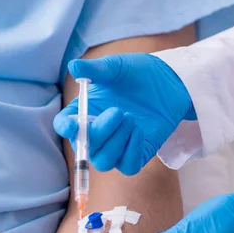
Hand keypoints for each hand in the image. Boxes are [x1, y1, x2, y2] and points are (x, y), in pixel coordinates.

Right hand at [53, 53, 194, 175]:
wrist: (168, 82)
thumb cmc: (137, 74)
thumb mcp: (116, 68)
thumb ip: (96, 69)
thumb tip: (74, 66)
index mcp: (83, 113)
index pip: (65, 126)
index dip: (65, 129)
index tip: (73, 126)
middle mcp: (96, 135)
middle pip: (85, 150)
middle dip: (100, 133)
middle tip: (118, 111)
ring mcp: (115, 149)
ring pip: (104, 162)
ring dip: (117, 142)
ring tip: (132, 118)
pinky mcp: (135, 156)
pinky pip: (128, 167)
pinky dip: (132, 151)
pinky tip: (139, 131)